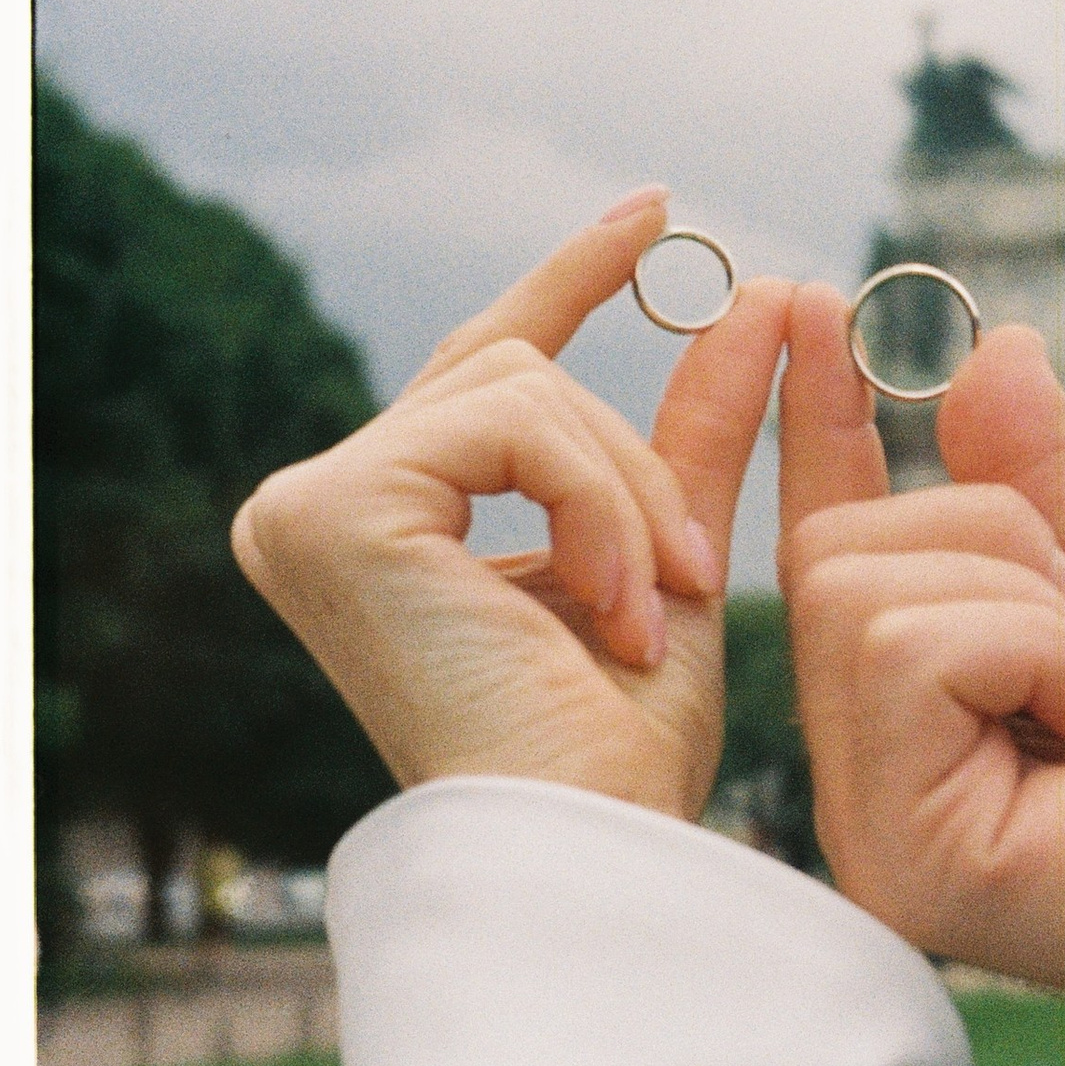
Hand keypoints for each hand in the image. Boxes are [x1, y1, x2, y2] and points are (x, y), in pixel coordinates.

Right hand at [234, 194, 789, 820]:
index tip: (660, 212)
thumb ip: (694, 430)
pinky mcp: (328, 511)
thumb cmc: (624, 754)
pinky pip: (513, 420)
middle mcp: (313, 508)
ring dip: (630, 499)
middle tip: (699, 575)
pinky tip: (615, 610)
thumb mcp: (669, 557)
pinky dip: (598, 504)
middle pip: (514, 376)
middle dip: (636, 463)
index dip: (571, 280)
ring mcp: (305, 507)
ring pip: (526, 389)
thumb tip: (759, 290)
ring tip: (652, 613)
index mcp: (381, 527)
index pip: (485, 368)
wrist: (595, 854)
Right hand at [778, 294, 1064, 1017]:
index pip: (822, 543)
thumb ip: (1043, 487)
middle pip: (837, 549)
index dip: (812, 422)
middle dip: (994, 539)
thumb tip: (988, 352)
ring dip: (1029, 600)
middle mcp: (860, 777)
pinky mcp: (908, 856)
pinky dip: (1034, 645)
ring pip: (864, 586)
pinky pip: (912, 649)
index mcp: (903, 719)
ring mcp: (870, 825)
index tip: (807, 301)